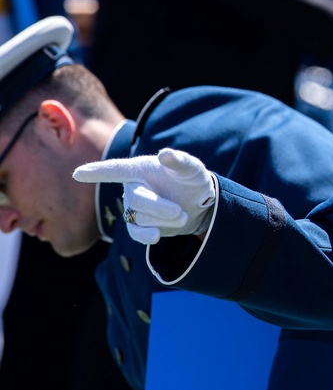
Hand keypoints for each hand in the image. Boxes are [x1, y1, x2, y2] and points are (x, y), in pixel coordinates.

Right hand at [73, 148, 216, 244]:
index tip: (77, 174)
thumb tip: (164, 153)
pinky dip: (147, 235)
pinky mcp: (138, 225)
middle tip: (180, 213)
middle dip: (159, 207)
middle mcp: (133, 187)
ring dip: (163, 220)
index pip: (115, 169)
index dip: (97, 172)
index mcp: (140, 169)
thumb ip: (181, 161)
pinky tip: (157, 235)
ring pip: (139, 217)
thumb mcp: (193, 169)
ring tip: (182, 216)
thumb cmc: (193, 181)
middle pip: (136, 199)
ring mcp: (134, 207)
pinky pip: (135, 233)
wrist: (199, 205)